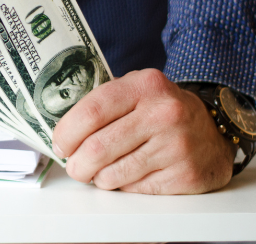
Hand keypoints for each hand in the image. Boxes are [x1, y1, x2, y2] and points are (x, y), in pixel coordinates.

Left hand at [52, 68, 236, 193]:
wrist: (213, 130)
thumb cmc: (160, 110)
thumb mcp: (136, 90)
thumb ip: (101, 103)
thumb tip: (62, 133)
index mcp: (144, 86)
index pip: (91, 112)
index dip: (66, 133)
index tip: (60, 145)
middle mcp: (163, 113)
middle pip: (98, 148)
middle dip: (77, 164)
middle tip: (74, 167)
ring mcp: (176, 145)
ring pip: (113, 173)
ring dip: (97, 178)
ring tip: (99, 172)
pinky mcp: (185, 174)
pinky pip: (135, 188)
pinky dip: (122, 186)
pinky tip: (127, 175)